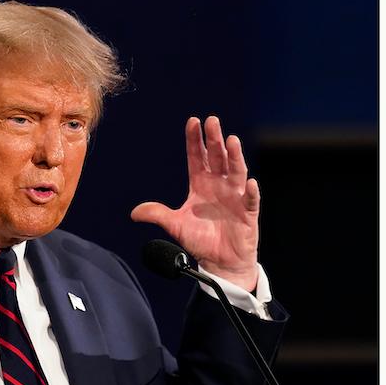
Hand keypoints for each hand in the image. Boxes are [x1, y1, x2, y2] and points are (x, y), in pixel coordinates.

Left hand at [131, 116, 259, 290]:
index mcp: (201, 184)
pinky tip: (249, 183)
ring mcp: (235, 197)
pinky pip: (250, 200)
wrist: (220, 263)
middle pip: (217, 157)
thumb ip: (158, 215)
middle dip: (214, 139)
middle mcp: (219, 185)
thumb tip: (134, 213)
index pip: (198, 157)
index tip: (193, 122)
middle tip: (212, 121)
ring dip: (234, 157)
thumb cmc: (201, 241)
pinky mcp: (247, 213)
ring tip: (232, 141)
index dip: (195, 140)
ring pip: (236, 172)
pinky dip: (251, 192)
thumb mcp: (175, 226)